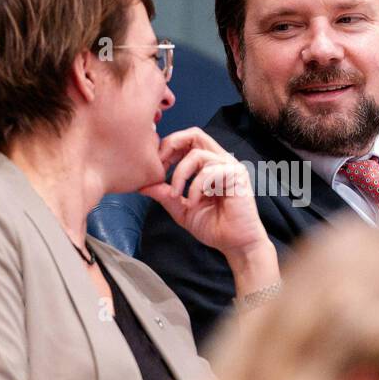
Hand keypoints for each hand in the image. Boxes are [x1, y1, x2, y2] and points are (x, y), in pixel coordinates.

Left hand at [139, 127, 269, 259]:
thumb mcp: (181, 209)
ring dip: (180, 174)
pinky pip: (209, 172)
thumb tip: (142, 185)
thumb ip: (164, 195)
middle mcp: (220, 161)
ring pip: (197, 154)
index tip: (154, 170)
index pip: (186, 141)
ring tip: (176, 195)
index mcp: (208, 165)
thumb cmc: (213, 227)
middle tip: (159, 168)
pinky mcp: (236, 175)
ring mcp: (230, 166)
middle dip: (171, 146)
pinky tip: (193, 203)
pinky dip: (195, 187)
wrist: (236, 245)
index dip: (167, 149)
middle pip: (194, 134)